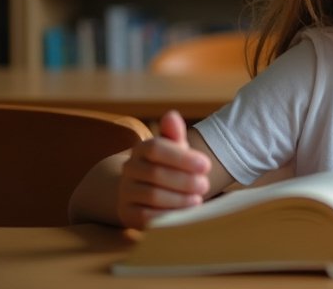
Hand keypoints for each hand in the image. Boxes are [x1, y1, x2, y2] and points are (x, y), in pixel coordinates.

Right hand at [118, 110, 210, 228]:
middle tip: (205, 185)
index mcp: (141, 149)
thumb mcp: (174, 149)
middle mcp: (129, 169)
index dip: (182, 157)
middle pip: (155, 174)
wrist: (143, 191)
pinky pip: (146, 216)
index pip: (156, 148)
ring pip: (152, 195)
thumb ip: (174, 134)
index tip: (206, 165)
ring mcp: (125, 192)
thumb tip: (171, 115)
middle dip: (185, 180)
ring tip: (198, 199)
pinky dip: (168, 214)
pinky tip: (185, 214)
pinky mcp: (127, 213)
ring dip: (179, 199)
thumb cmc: (168, 166)